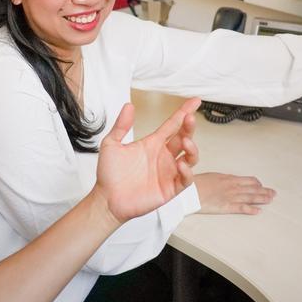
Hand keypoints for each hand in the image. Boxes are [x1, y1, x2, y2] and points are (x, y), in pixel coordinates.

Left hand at [95, 98, 200, 223]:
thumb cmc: (109, 174)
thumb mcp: (111, 144)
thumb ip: (121, 126)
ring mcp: (168, 172)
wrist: (106, 200)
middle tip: (189, 118)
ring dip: (192, 148)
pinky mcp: (170, 188)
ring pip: (190, 157)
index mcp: (153, 143)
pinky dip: (187, 172)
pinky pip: (185, 179)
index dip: (184, 112)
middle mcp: (163, 156)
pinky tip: (180, 164)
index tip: (195, 101)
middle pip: (184, 137)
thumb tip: (128, 105)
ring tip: (186, 142)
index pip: (173, 125)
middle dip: (189, 127)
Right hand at [194, 173, 275, 214]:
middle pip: (252, 189)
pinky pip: (241, 208)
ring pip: (250, 197)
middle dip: (264, 191)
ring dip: (262, 199)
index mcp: (229, 178)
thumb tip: (226, 180)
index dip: (256, 184)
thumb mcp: (211, 176)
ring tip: (270, 200)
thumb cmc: (197, 183)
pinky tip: (258, 211)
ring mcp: (230, 197)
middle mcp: (232, 187)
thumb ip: (222, 179)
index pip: (247, 180)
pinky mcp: (226, 207)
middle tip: (273, 193)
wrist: (189, 191)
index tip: (262, 186)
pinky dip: (251, 210)